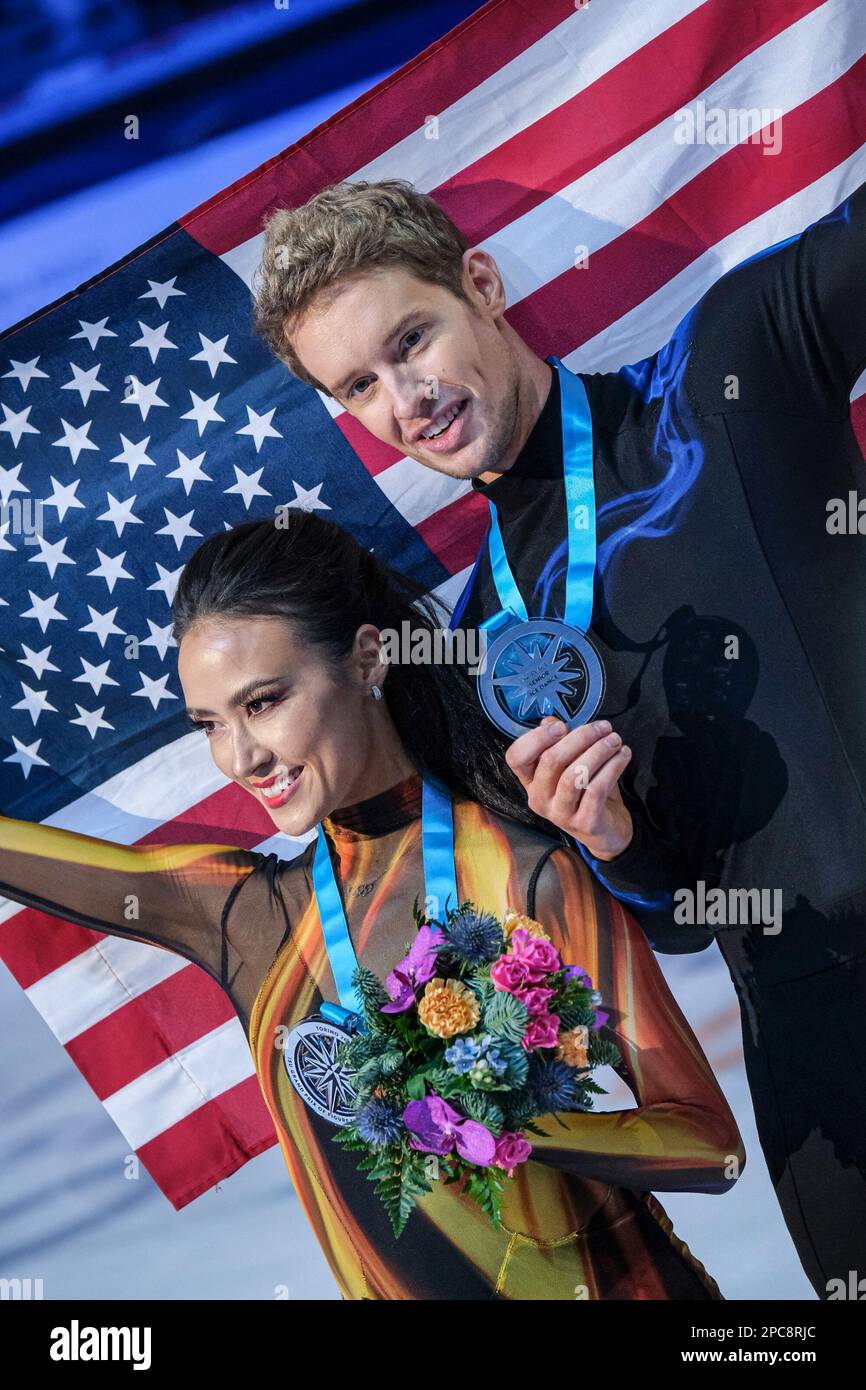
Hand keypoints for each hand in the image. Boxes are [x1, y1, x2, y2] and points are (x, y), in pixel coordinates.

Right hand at [505, 716, 633, 859]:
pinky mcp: (585, 822)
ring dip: (598, 751)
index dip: (536, 738)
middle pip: (551, 761)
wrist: (606, 831)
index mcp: (531, 781)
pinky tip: (622, 756)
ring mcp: (560, 814)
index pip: (516, 757)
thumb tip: (550, 721)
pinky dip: (612, 768)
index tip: (562, 726)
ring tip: (614, 740)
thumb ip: (559, 743)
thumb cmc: (586, 792)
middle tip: (603, 727)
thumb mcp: (571, 765)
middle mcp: (539, 799)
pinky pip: (596, 789)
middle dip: (580, 737)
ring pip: (575, 775)